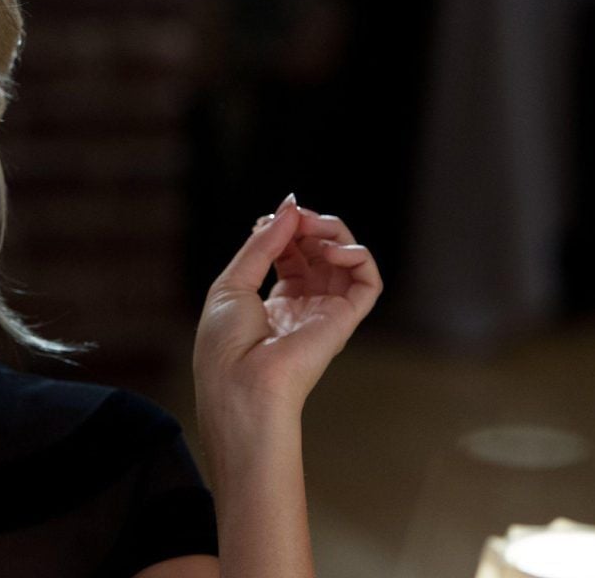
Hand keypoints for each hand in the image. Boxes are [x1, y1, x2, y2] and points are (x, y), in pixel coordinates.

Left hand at [193, 193, 382, 420]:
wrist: (242, 385)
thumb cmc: (226, 345)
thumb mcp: (233, 283)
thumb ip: (262, 244)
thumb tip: (288, 208)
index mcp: (271, 304)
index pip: (289, 256)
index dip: (283, 231)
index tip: (268, 220)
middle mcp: (302, 307)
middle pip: (319, 253)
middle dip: (308, 226)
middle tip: (297, 217)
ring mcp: (325, 313)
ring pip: (346, 260)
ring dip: (334, 233)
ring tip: (314, 228)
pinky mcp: (345, 319)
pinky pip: (368, 281)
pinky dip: (357, 256)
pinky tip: (331, 251)